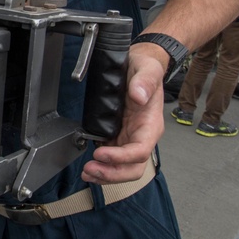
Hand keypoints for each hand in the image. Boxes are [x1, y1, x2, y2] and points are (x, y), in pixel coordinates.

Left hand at [81, 43, 165, 184]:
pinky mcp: (118, 135)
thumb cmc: (145, 68)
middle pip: (133, 167)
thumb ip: (145, 82)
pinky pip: (113, 157)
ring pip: (123, 166)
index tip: (101, 153)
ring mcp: (129, 137)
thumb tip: (138, 96)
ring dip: (106, 173)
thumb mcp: (147, 69)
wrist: (138, 65)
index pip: (140, 150)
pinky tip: (90, 166)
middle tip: (91, 169)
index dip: (121, 157)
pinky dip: (102, 165)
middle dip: (113, 173)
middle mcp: (141, 135)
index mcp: (150, 124)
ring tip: (88, 173)